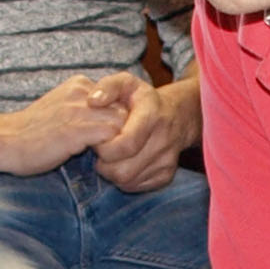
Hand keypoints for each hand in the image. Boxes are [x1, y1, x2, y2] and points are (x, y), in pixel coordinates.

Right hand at [0, 76, 127, 175]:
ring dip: (119, 143)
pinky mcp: (78, 128)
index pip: (118, 98)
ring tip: (106, 157)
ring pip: (122, 122)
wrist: (5, 141)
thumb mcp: (62, 110)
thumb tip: (112, 123)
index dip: (118, 120)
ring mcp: (80, 109)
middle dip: (123, 131)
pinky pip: (113, 137)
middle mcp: (81, 91)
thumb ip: (85, 110)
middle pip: (124, 109)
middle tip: (113, 150)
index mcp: (78, 84)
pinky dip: (112, 151)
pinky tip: (98, 160)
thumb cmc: (32, 133)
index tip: (109, 138)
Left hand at [86, 72, 198, 192]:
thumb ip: (108, 86)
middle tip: (100, 150)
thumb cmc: (142, 99)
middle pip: (123, 170)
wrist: (176, 115)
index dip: (104, 147)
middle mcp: (163, 141)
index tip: (98, 139)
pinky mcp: (166, 175)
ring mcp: (167, 161)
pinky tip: (122, 163)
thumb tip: (93, 101)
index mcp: (152, 116)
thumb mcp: (126, 82)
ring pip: (128, 181)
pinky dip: (124, 179)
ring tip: (110, 156)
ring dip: (112, 172)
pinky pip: (136, 186)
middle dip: (104, 164)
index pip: (125, 145)